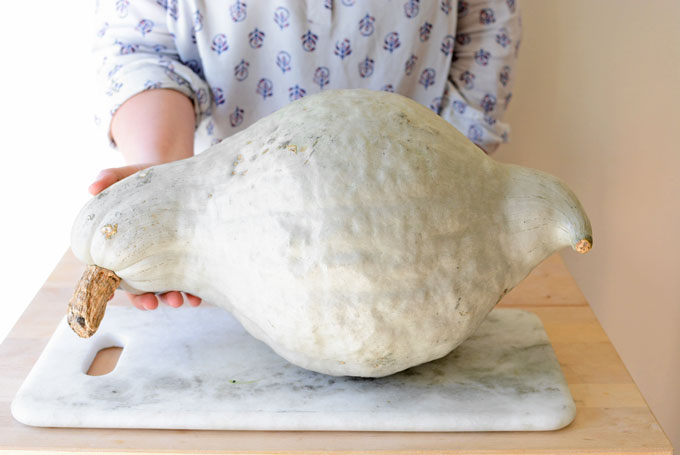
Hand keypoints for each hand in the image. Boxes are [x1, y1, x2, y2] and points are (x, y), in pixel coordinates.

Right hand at [89, 164, 202, 310]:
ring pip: (166, 287)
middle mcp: (141, 258)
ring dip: (172, 298)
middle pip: (140, 287)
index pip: (111, 271)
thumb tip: (92, 186)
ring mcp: (165, 259)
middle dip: (147, 299)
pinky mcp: (187, 256)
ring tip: (181, 301)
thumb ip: (108, 179)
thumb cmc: (143, 177)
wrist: (175, 175)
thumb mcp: (125, 175)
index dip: (113, 286)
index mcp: (120, 246)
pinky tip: (198, 296)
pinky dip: (194, 290)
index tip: (115, 294)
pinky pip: (190, 278)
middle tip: (155, 303)